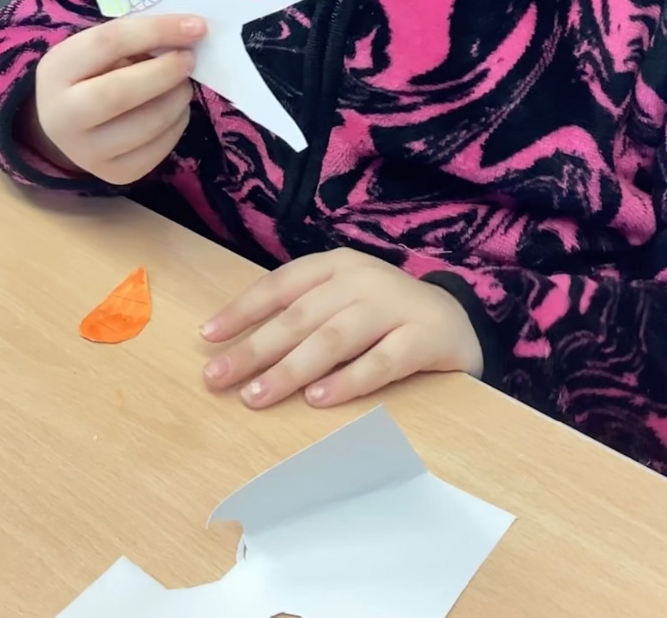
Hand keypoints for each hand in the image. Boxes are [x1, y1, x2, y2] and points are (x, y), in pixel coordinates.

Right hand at [29, 13, 205, 183]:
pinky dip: (177, 124)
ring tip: (182, 84)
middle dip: (166, 72)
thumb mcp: (96, 49)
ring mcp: (86, 152)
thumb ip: (133, 40)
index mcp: (55, 71)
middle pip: (121, 92)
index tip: (195, 26)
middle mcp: (62, 117)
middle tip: (189, 60)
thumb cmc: (89, 74)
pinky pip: (158, 149)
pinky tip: (173, 109)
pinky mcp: (114, 174)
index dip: (156, 31)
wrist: (66, 124)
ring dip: (177, 98)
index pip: (108, 43)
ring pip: (146, 125)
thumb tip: (186, 35)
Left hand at [200, 248, 483, 408]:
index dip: (242, 310)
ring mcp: (396, 306)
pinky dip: (348, 380)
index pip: (280, 285)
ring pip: (334, 338)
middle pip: (300, 316)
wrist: (459, 321)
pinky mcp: (425, 338)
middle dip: (254, 348)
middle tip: (218, 377)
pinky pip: (381, 362)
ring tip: (257, 395)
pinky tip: (318, 399)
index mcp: (336, 266)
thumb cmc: (384, 316)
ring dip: (291, 368)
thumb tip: (234, 347)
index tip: (207, 336)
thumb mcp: (341, 303)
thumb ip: (301, 316)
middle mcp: (362, 280)